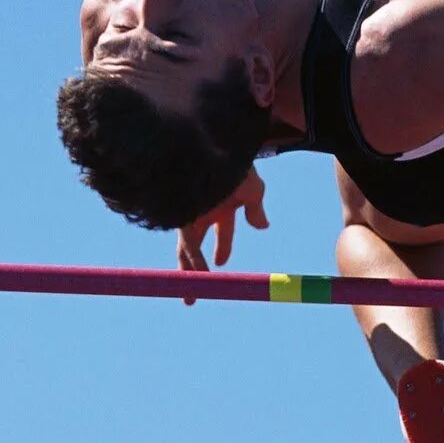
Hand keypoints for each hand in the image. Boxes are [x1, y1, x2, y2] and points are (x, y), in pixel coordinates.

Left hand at [175, 166, 268, 303]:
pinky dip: (193, 263)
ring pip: (187, 251)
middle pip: (194, 247)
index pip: (222, 231)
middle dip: (194, 271)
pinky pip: (187, 245)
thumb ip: (255, 208)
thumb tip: (262, 226)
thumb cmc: (234, 162)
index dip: (223, 247)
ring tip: (190, 299)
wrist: (213, 143)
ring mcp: (189, 212)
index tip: (221, 263)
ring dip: (190, 275)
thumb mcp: (252, 188)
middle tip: (192, 294)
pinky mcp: (181, 214)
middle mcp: (201, 210)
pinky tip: (196, 278)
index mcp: (220, 203)